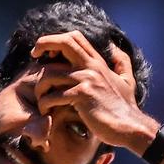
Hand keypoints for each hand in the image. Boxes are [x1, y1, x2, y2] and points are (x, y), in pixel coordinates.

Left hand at [30, 31, 159, 155]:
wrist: (130, 127)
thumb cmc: (126, 107)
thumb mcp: (127, 80)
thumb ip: (121, 62)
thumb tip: (114, 47)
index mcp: (97, 62)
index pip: (75, 37)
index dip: (56, 39)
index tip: (46, 52)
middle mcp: (91, 66)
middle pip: (64, 42)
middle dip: (43, 44)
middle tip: (33, 56)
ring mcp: (87, 79)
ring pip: (51, 73)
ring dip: (40, 87)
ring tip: (40, 101)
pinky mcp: (82, 95)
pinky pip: (53, 96)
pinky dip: (45, 105)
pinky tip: (47, 113)